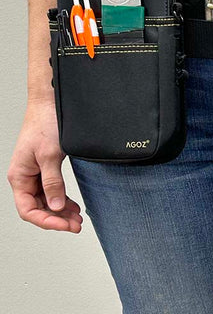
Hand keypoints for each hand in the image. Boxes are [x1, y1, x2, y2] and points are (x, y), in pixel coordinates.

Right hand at [7, 99, 82, 232]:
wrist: (50, 103)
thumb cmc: (45, 124)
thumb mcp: (51, 155)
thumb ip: (52, 182)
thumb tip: (55, 207)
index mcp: (19, 176)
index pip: (28, 209)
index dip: (46, 221)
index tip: (64, 226)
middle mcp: (25, 177)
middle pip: (38, 207)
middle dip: (57, 218)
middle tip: (76, 225)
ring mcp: (35, 172)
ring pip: (46, 200)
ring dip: (61, 210)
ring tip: (77, 219)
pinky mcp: (45, 166)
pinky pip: (52, 189)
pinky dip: (62, 198)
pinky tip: (72, 206)